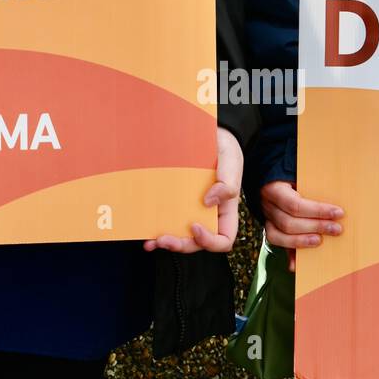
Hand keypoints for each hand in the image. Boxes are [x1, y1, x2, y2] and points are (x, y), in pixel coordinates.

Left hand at [143, 125, 242, 254]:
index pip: (223, 239)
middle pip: (197, 242)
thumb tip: (208, 202)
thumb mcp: (231, 163)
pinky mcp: (176, 200)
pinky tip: (146, 230)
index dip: (210, 241)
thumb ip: (227, 184)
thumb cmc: (225, 149)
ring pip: (181, 235)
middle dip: (181, 245)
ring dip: (166, 242)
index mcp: (226, 211)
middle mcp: (208, 215)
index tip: (194, 226)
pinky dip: (156, 228)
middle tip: (164, 238)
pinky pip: (168, 219)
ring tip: (152, 241)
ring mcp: (191, 209)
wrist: (209, 134)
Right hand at [261, 180, 343, 272]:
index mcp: (274, 189)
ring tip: (321, 241)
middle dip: (315, 227)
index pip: (294, 204)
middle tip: (337, 229)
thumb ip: (311, 186)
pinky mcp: (270, 229)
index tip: (339, 213)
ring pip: (279, 235)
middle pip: (288, 223)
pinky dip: (288, 256)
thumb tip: (332, 204)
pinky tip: (295, 266)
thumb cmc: (292, 177)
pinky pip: (276, 244)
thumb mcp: (300, 176)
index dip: (317, 211)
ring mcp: (267, 218)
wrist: (272, 179)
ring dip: (301, 241)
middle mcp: (267, 205)